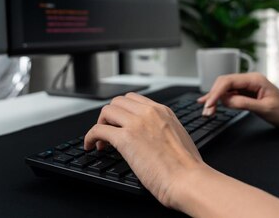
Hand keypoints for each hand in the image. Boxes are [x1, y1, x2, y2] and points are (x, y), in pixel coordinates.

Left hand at [84, 93, 205, 208]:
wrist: (188, 179)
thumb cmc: (187, 167)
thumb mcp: (178, 136)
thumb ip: (164, 129)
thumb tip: (151, 136)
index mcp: (163, 111)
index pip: (134, 99)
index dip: (123, 111)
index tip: (119, 122)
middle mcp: (149, 112)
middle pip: (118, 102)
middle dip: (110, 116)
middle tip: (109, 132)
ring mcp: (136, 123)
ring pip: (107, 111)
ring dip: (100, 124)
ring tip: (101, 141)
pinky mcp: (125, 138)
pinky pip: (98, 129)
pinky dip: (90, 136)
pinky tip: (91, 145)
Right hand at [198, 72, 278, 128]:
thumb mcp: (265, 109)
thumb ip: (244, 103)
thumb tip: (226, 100)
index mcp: (255, 80)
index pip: (229, 82)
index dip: (216, 92)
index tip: (209, 104)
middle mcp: (249, 80)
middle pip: (224, 83)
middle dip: (213, 95)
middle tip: (206, 110)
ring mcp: (247, 86)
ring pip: (225, 89)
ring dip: (215, 99)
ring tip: (207, 110)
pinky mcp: (246, 94)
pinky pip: (230, 94)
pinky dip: (220, 100)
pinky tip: (211, 104)